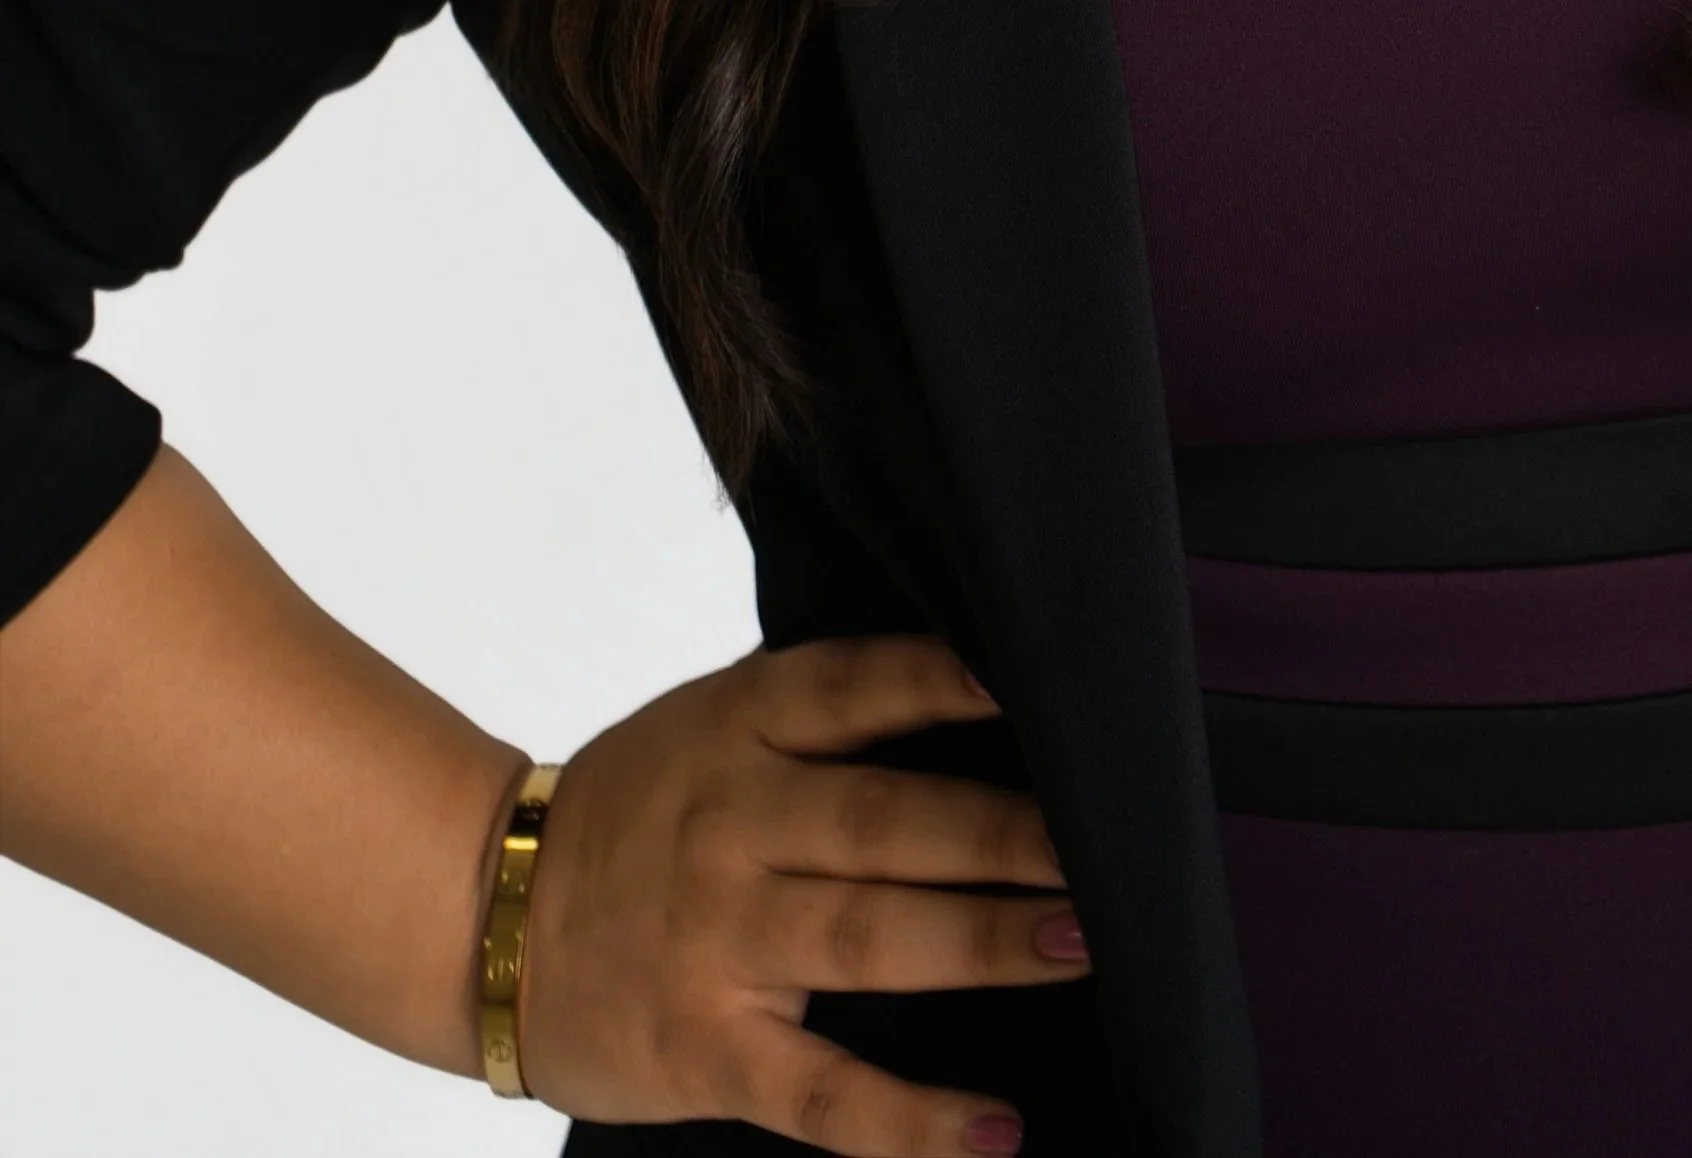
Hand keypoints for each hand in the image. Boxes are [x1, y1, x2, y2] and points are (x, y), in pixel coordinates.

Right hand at [514, 632, 1084, 1152]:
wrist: (482, 916)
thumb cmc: (634, 813)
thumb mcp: (709, 728)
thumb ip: (818, 719)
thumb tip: (976, 696)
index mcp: (739, 728)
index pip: (857, 686)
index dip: (946, 676)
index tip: (1036, 677)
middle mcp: (734, 824)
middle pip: (888, 820)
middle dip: (1006, 832)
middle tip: (1112, 843)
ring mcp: (718, 940)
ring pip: (872, 937)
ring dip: (985, 942)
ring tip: (1084, 944)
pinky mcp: (706, 1049)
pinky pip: (820, 1090)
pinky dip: (908, 1119)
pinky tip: (992, 1131)